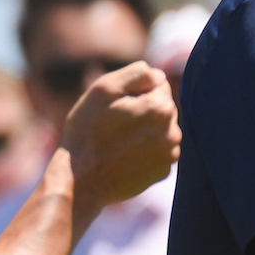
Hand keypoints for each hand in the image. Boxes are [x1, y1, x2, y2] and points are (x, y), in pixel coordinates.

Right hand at [59, 62, 180, 214]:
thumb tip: (159, 76)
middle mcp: (174, 133)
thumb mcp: (104, 89)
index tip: (116, 105)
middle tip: (114, 124)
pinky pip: (158, 150)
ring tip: (117, 140)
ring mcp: (170, 155)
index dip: (134, 91)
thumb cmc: (88, 131)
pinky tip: (123, 155)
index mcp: (162, 109)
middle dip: (142, 110)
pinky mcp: (163, 172)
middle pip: (162, 108)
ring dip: (145, 129)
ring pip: (161, 129)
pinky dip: (145, 149)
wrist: (81, 180)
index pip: (158, 84)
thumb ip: (138, 73)